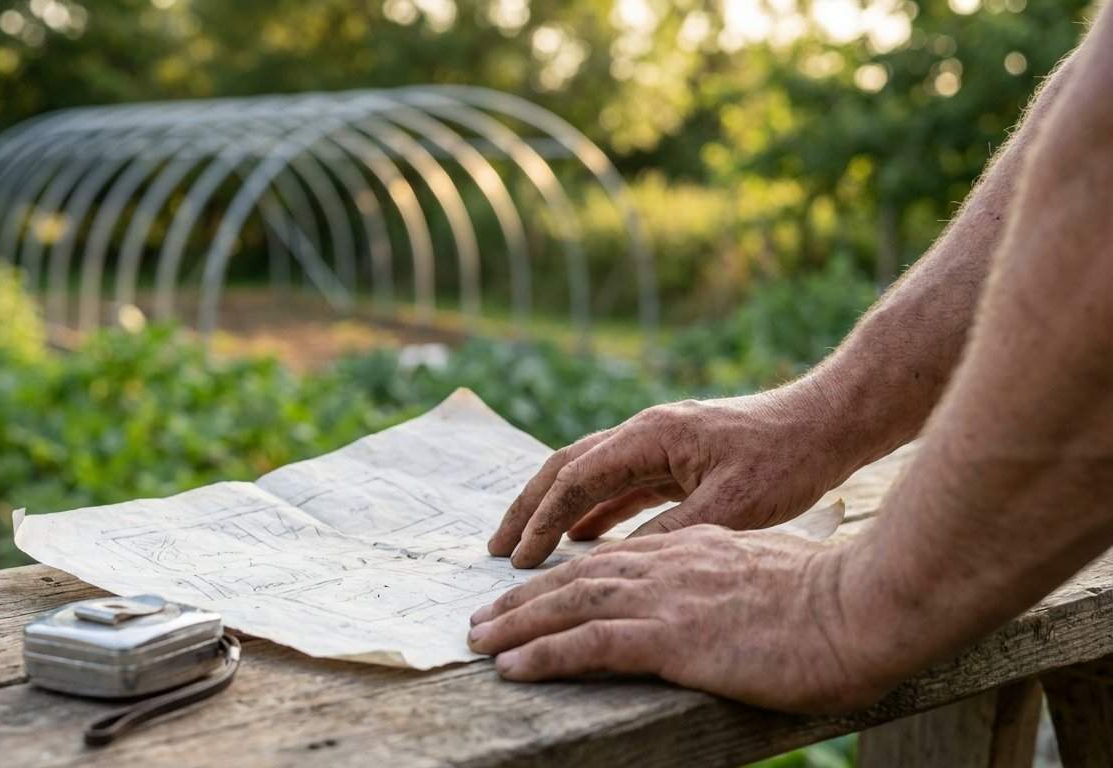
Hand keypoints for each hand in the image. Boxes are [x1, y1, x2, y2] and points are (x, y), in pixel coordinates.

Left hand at [467, 526, 897, 713]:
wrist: (865, 607)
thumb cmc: (837, 603)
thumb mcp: (773, 579)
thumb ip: (734, 584)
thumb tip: (723, 604)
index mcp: (695, 549)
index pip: (613, 561)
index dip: (567, 577)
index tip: (535, 593)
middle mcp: (670, 564)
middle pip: (577, 577)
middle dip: (524, 598)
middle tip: (483, 616)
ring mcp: (667, 597)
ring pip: (569, 605)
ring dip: (516, 623)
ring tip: (478, 640)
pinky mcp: (671, 636)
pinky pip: (589, 644)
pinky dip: (543, 654)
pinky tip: (511, 666)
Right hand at [489, 386, 859, 567]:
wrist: (827, 424)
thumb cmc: (786, 460)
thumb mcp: (730, 507)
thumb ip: (669, 534)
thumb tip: (615, 564)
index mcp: (650, 436)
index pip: (577, 478)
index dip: (543, 520)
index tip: (520, 559)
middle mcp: (644, 434)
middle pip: (566, 468)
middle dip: (528, 509)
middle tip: (498, 551)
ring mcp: (657, 445)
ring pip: (588, 476)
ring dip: (555, 510)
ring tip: (526, 549)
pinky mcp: (674, 460)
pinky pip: (618, 486)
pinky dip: (591, 513)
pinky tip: (581, 542)